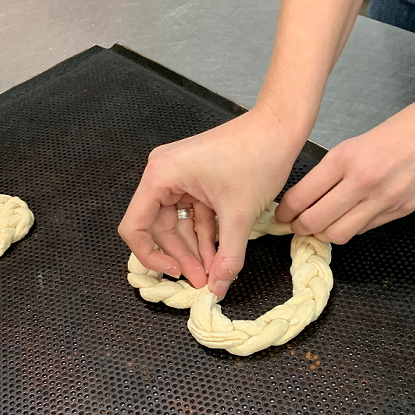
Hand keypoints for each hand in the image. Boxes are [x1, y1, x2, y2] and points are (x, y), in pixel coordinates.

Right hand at [119, 106, 307, 299]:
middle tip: (202, 281)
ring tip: (213, 274)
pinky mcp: (195, 180)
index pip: (134, 226)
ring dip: (194, 249)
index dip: (150, 255)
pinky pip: (192, 214)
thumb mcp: (240, 214)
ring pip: (177, 224)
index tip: (175, 273)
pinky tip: (218, 257)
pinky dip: (204, 235)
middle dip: (181, 256)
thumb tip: (218, 287)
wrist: (279, 127)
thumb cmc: (257, 156)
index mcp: (160, 175)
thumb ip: (228, 255)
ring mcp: (179, 176)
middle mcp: (162, 174)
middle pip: (159, 228)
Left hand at [275, 86, 414, 242]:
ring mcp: (383, 198)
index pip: (301, 196)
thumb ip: (342, 167)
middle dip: (301, 229)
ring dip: (327, 234)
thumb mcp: (367, 138)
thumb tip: (318, 193)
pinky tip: (354, 219)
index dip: (286, 213)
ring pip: (339, 233)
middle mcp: (360, 180)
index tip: (281, 218)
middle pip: (314, 222)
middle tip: (298, 228)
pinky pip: (367, 229)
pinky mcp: (404, 210)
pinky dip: (355, 228)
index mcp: (345, 157)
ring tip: (325, 227)